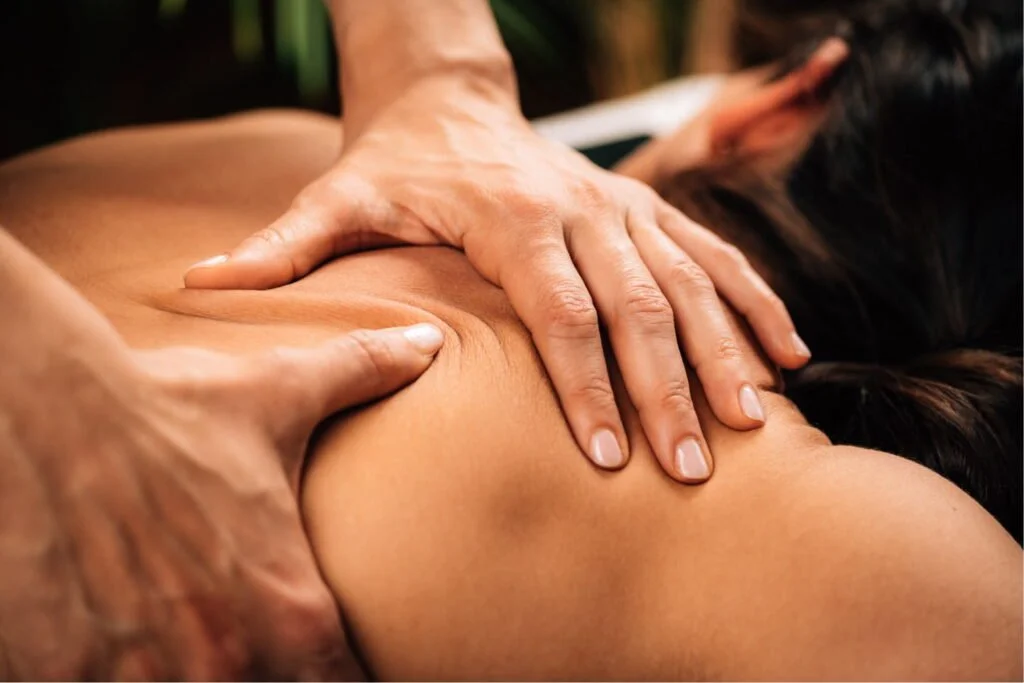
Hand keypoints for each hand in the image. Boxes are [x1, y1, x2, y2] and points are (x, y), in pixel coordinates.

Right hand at [0, 245, 443, 679]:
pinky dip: (118, 670)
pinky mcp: (59, 676)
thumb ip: (364, 374)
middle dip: (262, 667)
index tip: (323, 652)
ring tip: (179, 630)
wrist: (43, 410)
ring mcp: (137, 679)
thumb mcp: (279, 394)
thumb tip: (427, 341)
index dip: (337, 673)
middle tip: (242, 625)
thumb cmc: (169, 408)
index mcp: (289, 611)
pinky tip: (119, 633)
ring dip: (187, 672)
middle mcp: (222, 663)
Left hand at [183, 74, 809, 482]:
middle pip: (636, 307)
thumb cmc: (398, 164)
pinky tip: (790, 354)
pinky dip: (755, 303)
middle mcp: (583, 209)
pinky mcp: (648, 209)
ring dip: (725, 354)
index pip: (561, 309)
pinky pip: (715, 255)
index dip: (584, 382)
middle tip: (688, 470)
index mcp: (515, 215)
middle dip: (666, 391)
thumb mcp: (338, 197)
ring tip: (752, 424)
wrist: (454, 103)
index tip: (603, 454)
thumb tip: (200, 284)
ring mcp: (624, 208)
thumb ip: (283, 245)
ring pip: (691, 283)